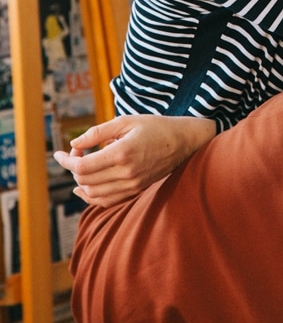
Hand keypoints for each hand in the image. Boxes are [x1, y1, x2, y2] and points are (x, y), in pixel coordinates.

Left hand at [53, 114, 215, 206]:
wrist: (183, 142)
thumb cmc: (154, 127)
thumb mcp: (125, 121)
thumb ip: (97, 133)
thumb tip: (74, 145)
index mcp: (122, 153)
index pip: (82, 166)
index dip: (67, 161)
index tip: (59, 153)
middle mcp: (126, 173)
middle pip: (85, 181)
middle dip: (72, 168)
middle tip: (74, 154)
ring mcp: (132, 185)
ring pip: (93, 194)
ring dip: (80, 182)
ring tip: (80, 166)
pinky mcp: (136, 190)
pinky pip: (107, 201)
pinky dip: (91, 196)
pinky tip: (84, 188)